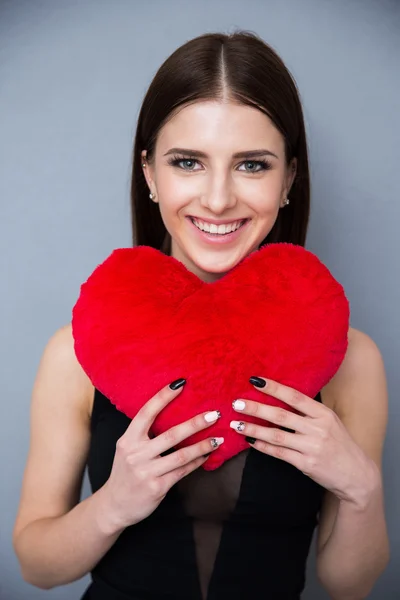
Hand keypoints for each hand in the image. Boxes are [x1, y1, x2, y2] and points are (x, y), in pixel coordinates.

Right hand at [100, 379, 222, 530]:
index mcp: (128, 439)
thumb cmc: (125, 471)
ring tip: (218, 438)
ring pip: (181, 455)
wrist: (115, 504)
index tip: (180, 383)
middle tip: (214, 414)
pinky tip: (207, 455)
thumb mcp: (128, 449)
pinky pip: (182, 471)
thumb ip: (144, 434)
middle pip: (171, 435)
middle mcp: (136, 454)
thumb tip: (173, 414)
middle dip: (195, 423)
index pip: (146, 413)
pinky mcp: (156, 487)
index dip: (163, 397)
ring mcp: (146, 472)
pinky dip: (197, 462)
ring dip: (202, 445)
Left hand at [230, 377, 375, 503]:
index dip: (274, 388)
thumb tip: (280, 398)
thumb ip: (309, 412)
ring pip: (276, 435)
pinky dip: (264, 447)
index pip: (294, 397)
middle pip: (281, 415)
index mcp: (323, 414)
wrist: (357, 475)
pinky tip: (251, 441)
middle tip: (237, 403)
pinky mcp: (306, 464)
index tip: (255, 380)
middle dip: (256, 408)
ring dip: (254, 429)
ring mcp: (312, 447)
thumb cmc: (340, 445)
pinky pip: (280, 453)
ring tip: (237, 424)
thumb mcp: (330, 422)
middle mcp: (318, 429)